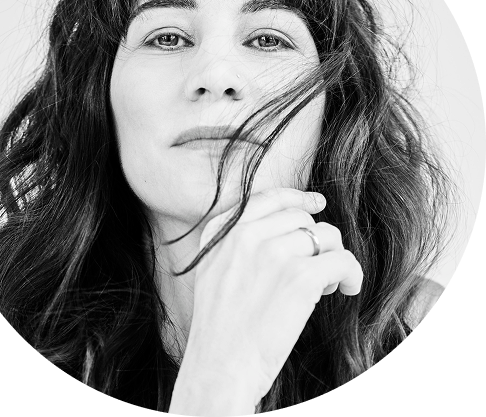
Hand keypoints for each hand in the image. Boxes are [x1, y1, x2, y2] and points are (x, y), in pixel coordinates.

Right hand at [181, 187, 362, 406]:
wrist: (219, 366)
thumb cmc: (219, 326)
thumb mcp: (212, 269)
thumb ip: (237, 242)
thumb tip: (287, 227)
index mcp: (222, 231)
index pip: (269, 198)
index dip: (298, 197)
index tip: (317, 202)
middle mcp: (246, 234)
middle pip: (302, 217)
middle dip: (316, 238)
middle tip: (315, 266)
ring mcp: (273, 253)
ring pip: (326, 235)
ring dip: (333, 256)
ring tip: (324, 284)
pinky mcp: (300, 277)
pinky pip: (342, 259)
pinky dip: (351, 273)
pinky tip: (347, 288)